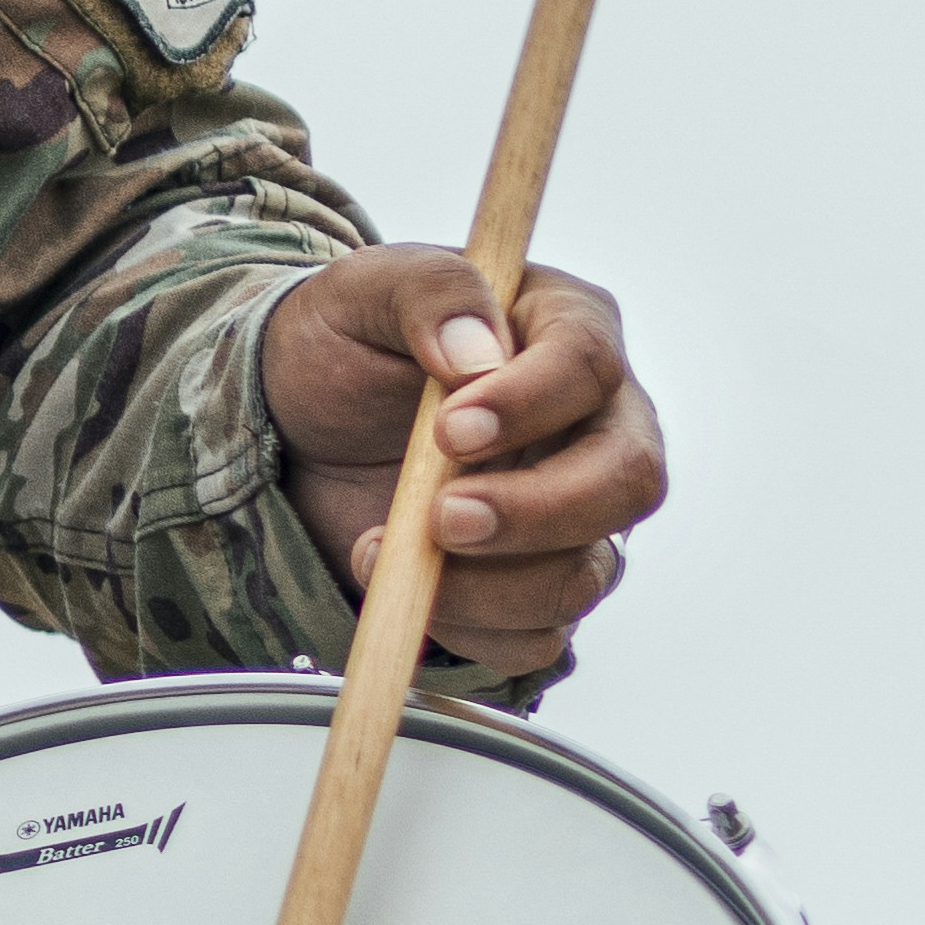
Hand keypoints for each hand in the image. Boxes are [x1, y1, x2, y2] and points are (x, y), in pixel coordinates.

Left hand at [262, 250, 665, 679]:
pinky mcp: (538, 581)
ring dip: (482, 584)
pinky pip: (539, 634)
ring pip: (585, 572)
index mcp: (565, 329)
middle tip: (442, 519)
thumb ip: (427, 291)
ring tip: (377, 550)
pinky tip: (405, 591)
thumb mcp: (361, 290)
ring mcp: (577, 512)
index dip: (530, 402)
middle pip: (627, 480)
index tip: (450, 431)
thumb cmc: (345, 345)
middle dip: (533, 510)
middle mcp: (595, 424)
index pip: (590, 364)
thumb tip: (477, 350)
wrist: (297, 429)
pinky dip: (470, 629)